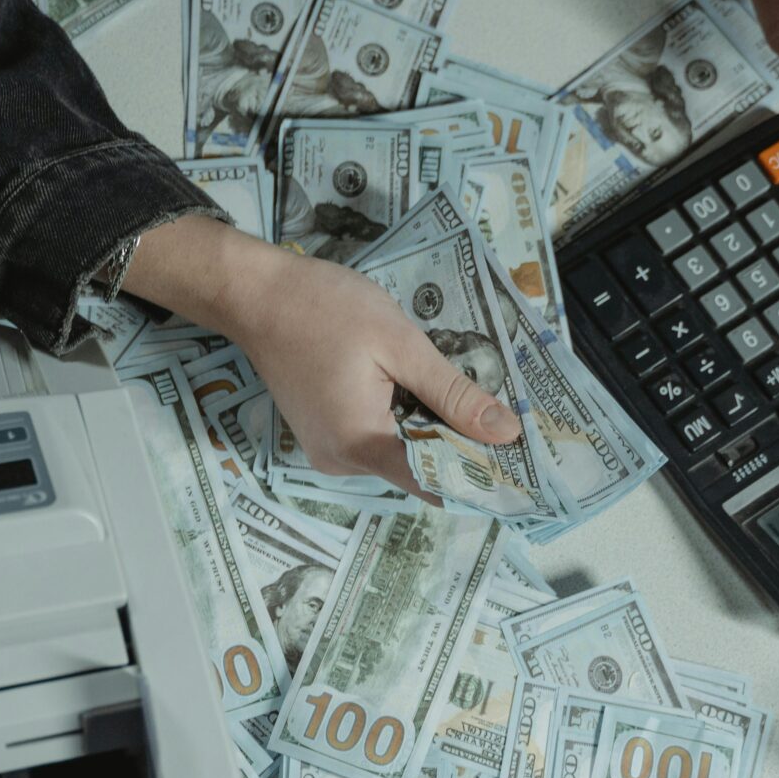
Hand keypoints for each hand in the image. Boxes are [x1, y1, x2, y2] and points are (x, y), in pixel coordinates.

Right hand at [124, 215, 522, 496]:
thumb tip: (507, 433)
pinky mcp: (322, 436)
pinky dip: (402, 421)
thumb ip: (453, 394)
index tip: (522, 465)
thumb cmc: (326, 309)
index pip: (437, 484)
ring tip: (461, 394)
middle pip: (419, 469)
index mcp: (363, 444)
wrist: (256, 294)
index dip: (481, 477)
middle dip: (459, 446)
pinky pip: (376, 440)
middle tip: (504, 415)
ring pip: (399, 454)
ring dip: (430, 429)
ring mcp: (328, 452)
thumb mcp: (400, 344)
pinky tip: (417, 388)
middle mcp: (342, 463)